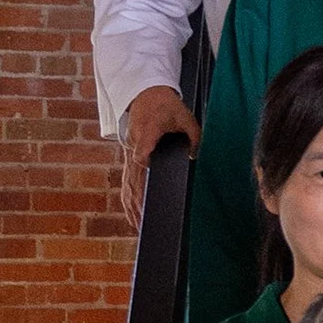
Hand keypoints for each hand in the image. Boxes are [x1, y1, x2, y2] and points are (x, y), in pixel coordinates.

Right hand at [119, 87, 198, 223]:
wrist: (146, 95)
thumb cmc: (168, 107)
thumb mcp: (186, 117)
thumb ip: (194, 136)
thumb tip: (195, 156)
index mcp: (147, 134)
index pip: (140, 154)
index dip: (142, 165)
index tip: (145, 178)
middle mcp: (134, 146)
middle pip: (133, 177)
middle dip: (138, 201)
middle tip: (146, 222)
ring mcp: (129, 153)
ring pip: (128, 183)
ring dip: (132, 205)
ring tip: (140, 228)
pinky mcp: (129, 158)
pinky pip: (127, 182)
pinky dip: (129, 200)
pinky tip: (134, 217)